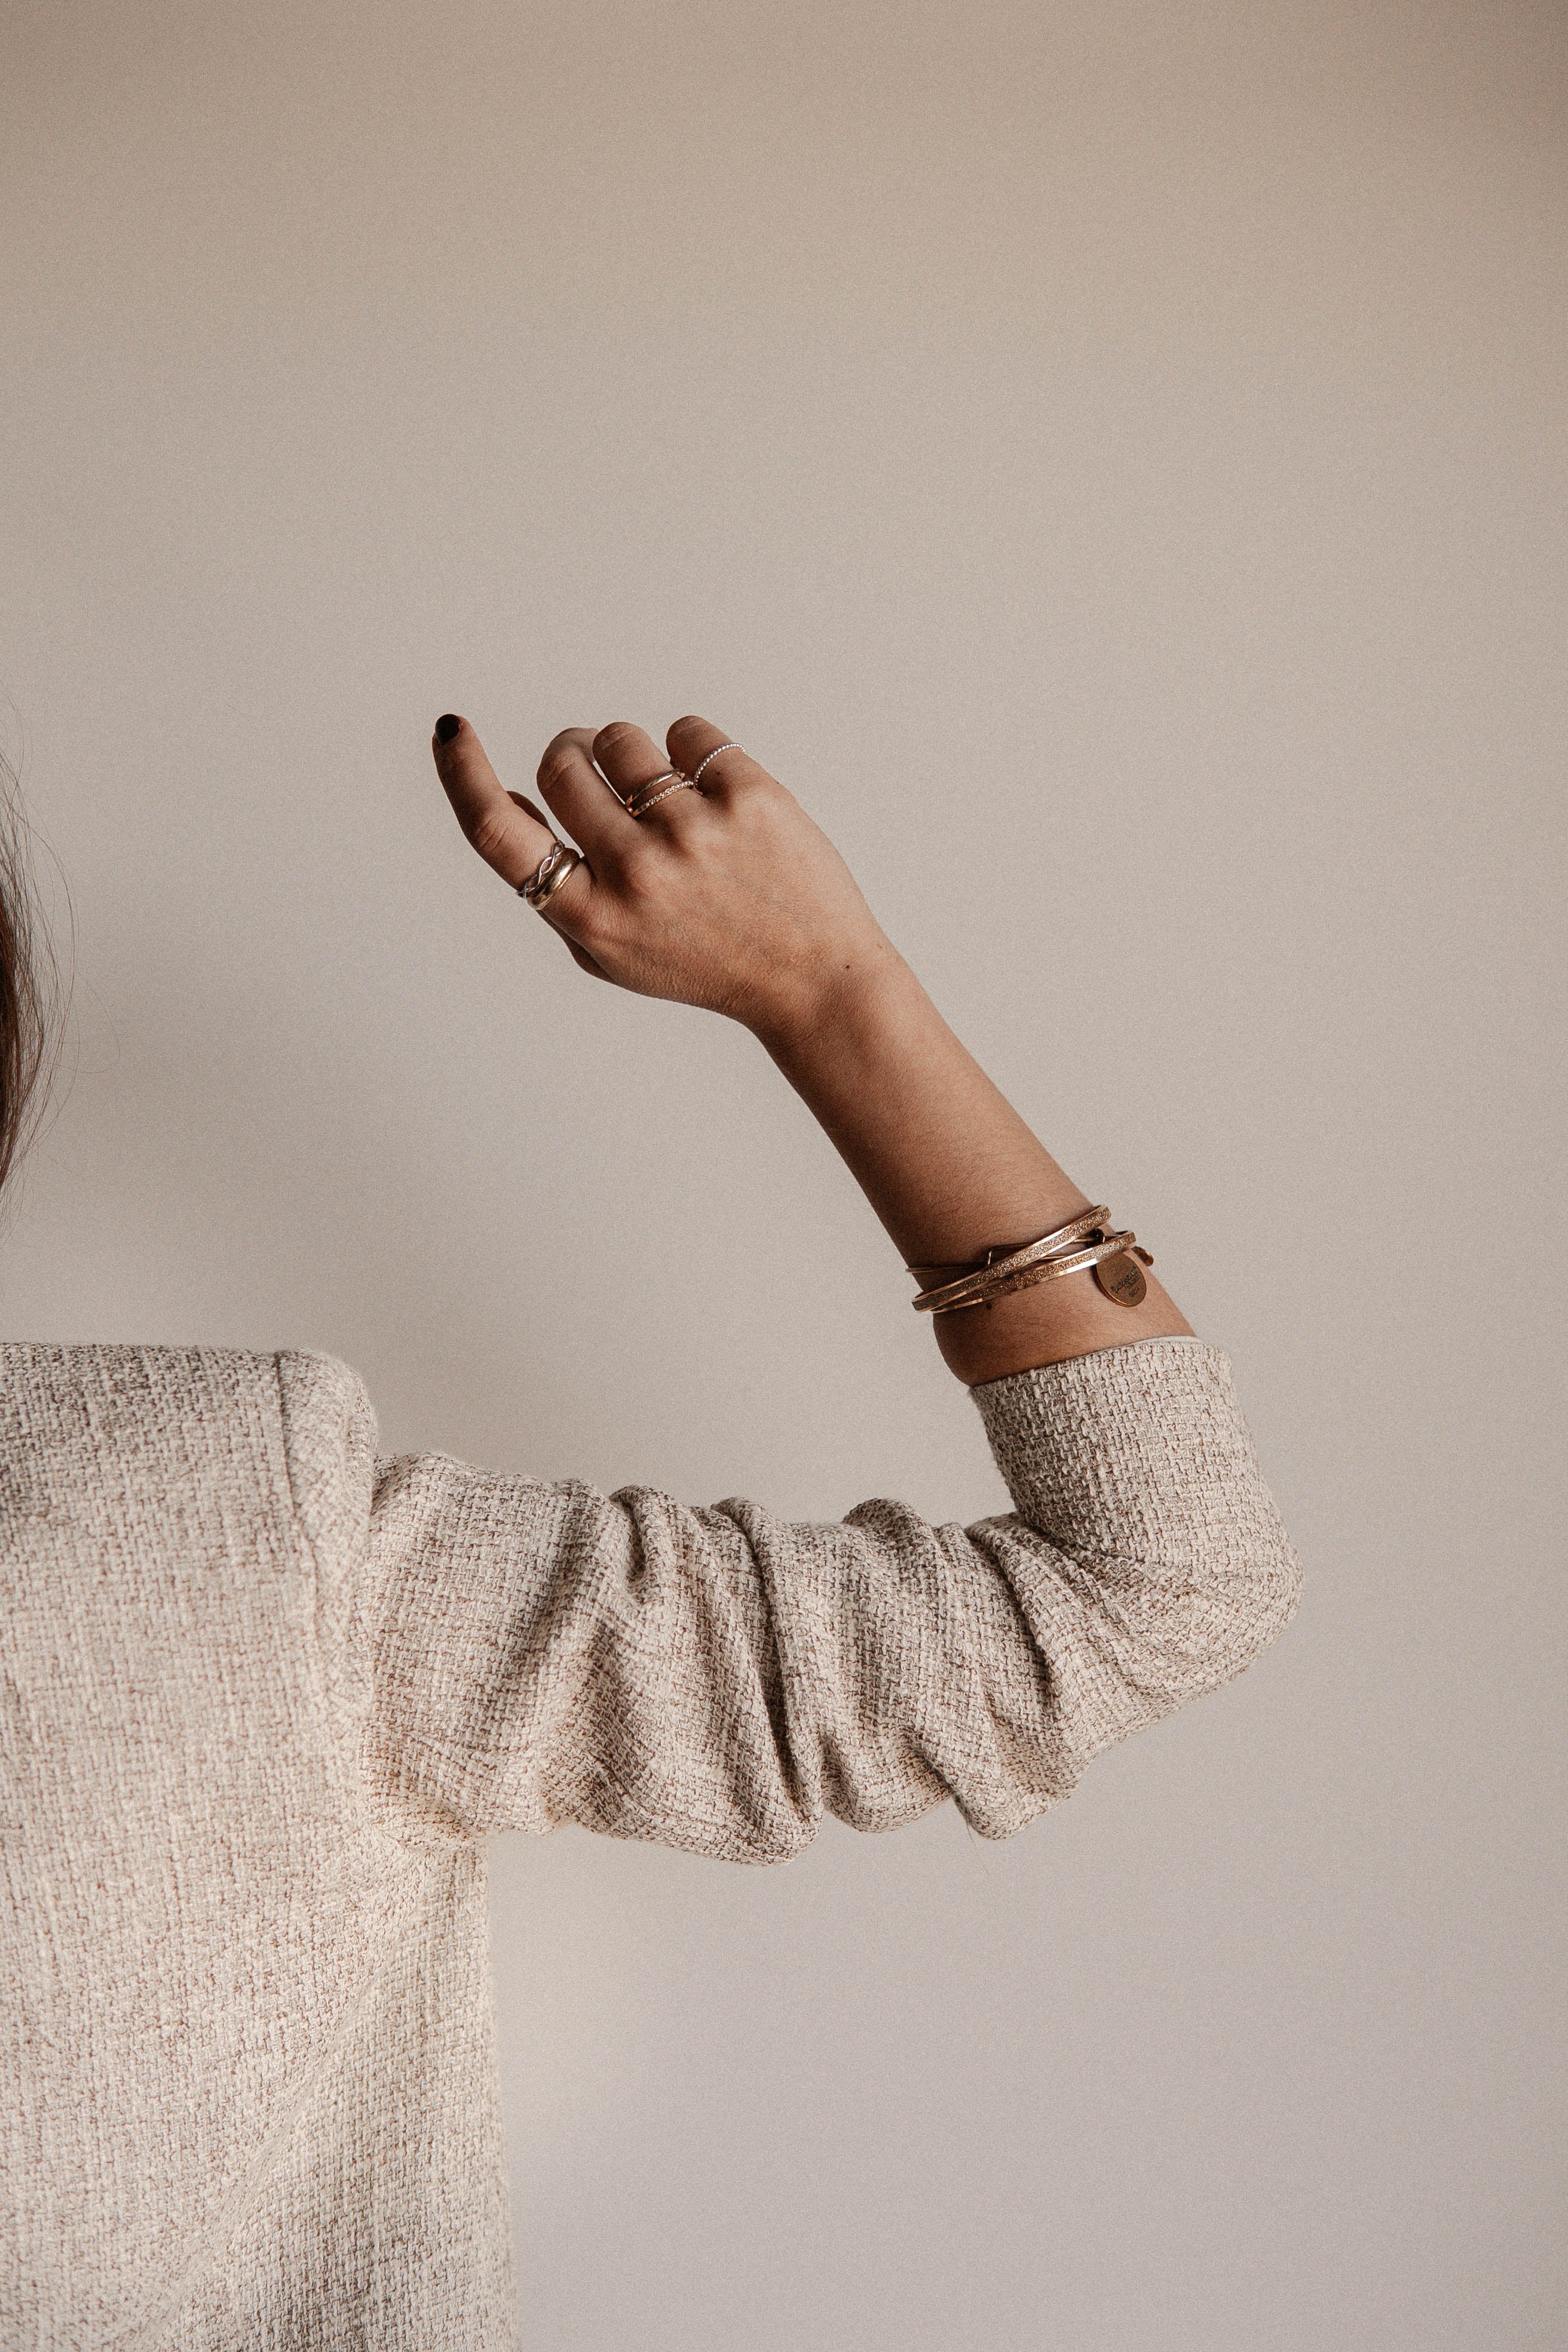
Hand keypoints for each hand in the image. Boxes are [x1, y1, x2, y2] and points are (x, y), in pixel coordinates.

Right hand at [432, 713, 893, 1037]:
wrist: (812, 981)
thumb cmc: (704, 961)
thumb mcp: (611, 951)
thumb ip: (554, 887)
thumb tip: (507, 795)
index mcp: (592, 917)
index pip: (498, 833)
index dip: (462, 775)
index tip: (451, 730)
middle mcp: (635, 872)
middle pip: (562, 762)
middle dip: (574, 756)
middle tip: (605, 780)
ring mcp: (692, 831)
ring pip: (621, 738)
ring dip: (633, 756)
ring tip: (670, 800)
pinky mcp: (748, 796)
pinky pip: (687, 730)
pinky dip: (693, 752)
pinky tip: (717, 799)